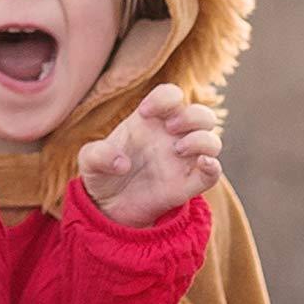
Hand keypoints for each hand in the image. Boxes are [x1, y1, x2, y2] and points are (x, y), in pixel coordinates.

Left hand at [77, 83, 222, 227]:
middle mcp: (172, 138)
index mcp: (151, 122)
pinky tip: (202, 163)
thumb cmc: (101, 175)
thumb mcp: (89, 162)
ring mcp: (182, 161)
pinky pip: (212, 174)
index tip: (144, 113)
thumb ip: (98, 155)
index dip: (164, 97)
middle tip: (170, 128)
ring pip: (212, 141)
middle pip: (202, 114)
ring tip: (177, 149)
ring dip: (201, 140)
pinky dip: (213, 167)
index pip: (172, 96)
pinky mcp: (187, 185)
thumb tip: (122, 163)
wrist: (107, 208)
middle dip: (191, 115)